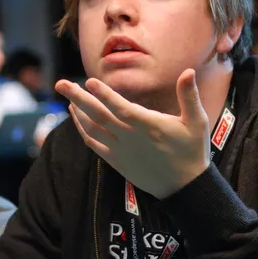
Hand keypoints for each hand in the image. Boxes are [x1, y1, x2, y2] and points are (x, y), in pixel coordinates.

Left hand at [55, 69, 209, 198]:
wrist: (184, 187)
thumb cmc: (192, 152)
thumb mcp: (197, 122)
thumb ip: (189, 96)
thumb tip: (188, 71)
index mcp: (148, 126)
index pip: (121, 108)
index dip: (105, 95)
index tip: (90, 82)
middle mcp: (130, 137)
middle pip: (98, 115)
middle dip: (78, 98)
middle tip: (60, 83)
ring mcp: (120, 150)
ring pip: (93, 129)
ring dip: (77, 112)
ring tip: (66, 96)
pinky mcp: (116, 161)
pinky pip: (94, 144)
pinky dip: (83, 130)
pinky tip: (76, 118)